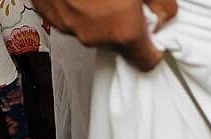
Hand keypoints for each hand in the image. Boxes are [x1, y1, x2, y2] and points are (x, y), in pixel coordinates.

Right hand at [33, 0, 178, 70]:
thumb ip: (163, 6)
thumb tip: (163, 19)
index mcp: (123, 30)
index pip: (147, 61)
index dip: (153, 47)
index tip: (152, 30)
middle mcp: (94, 36)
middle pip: (118, 43)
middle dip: (124, 23)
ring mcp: (67, 26)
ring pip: (92, 29)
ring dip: (98, 13)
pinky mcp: (48, 13)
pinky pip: (69, 17)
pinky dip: (75, 5)